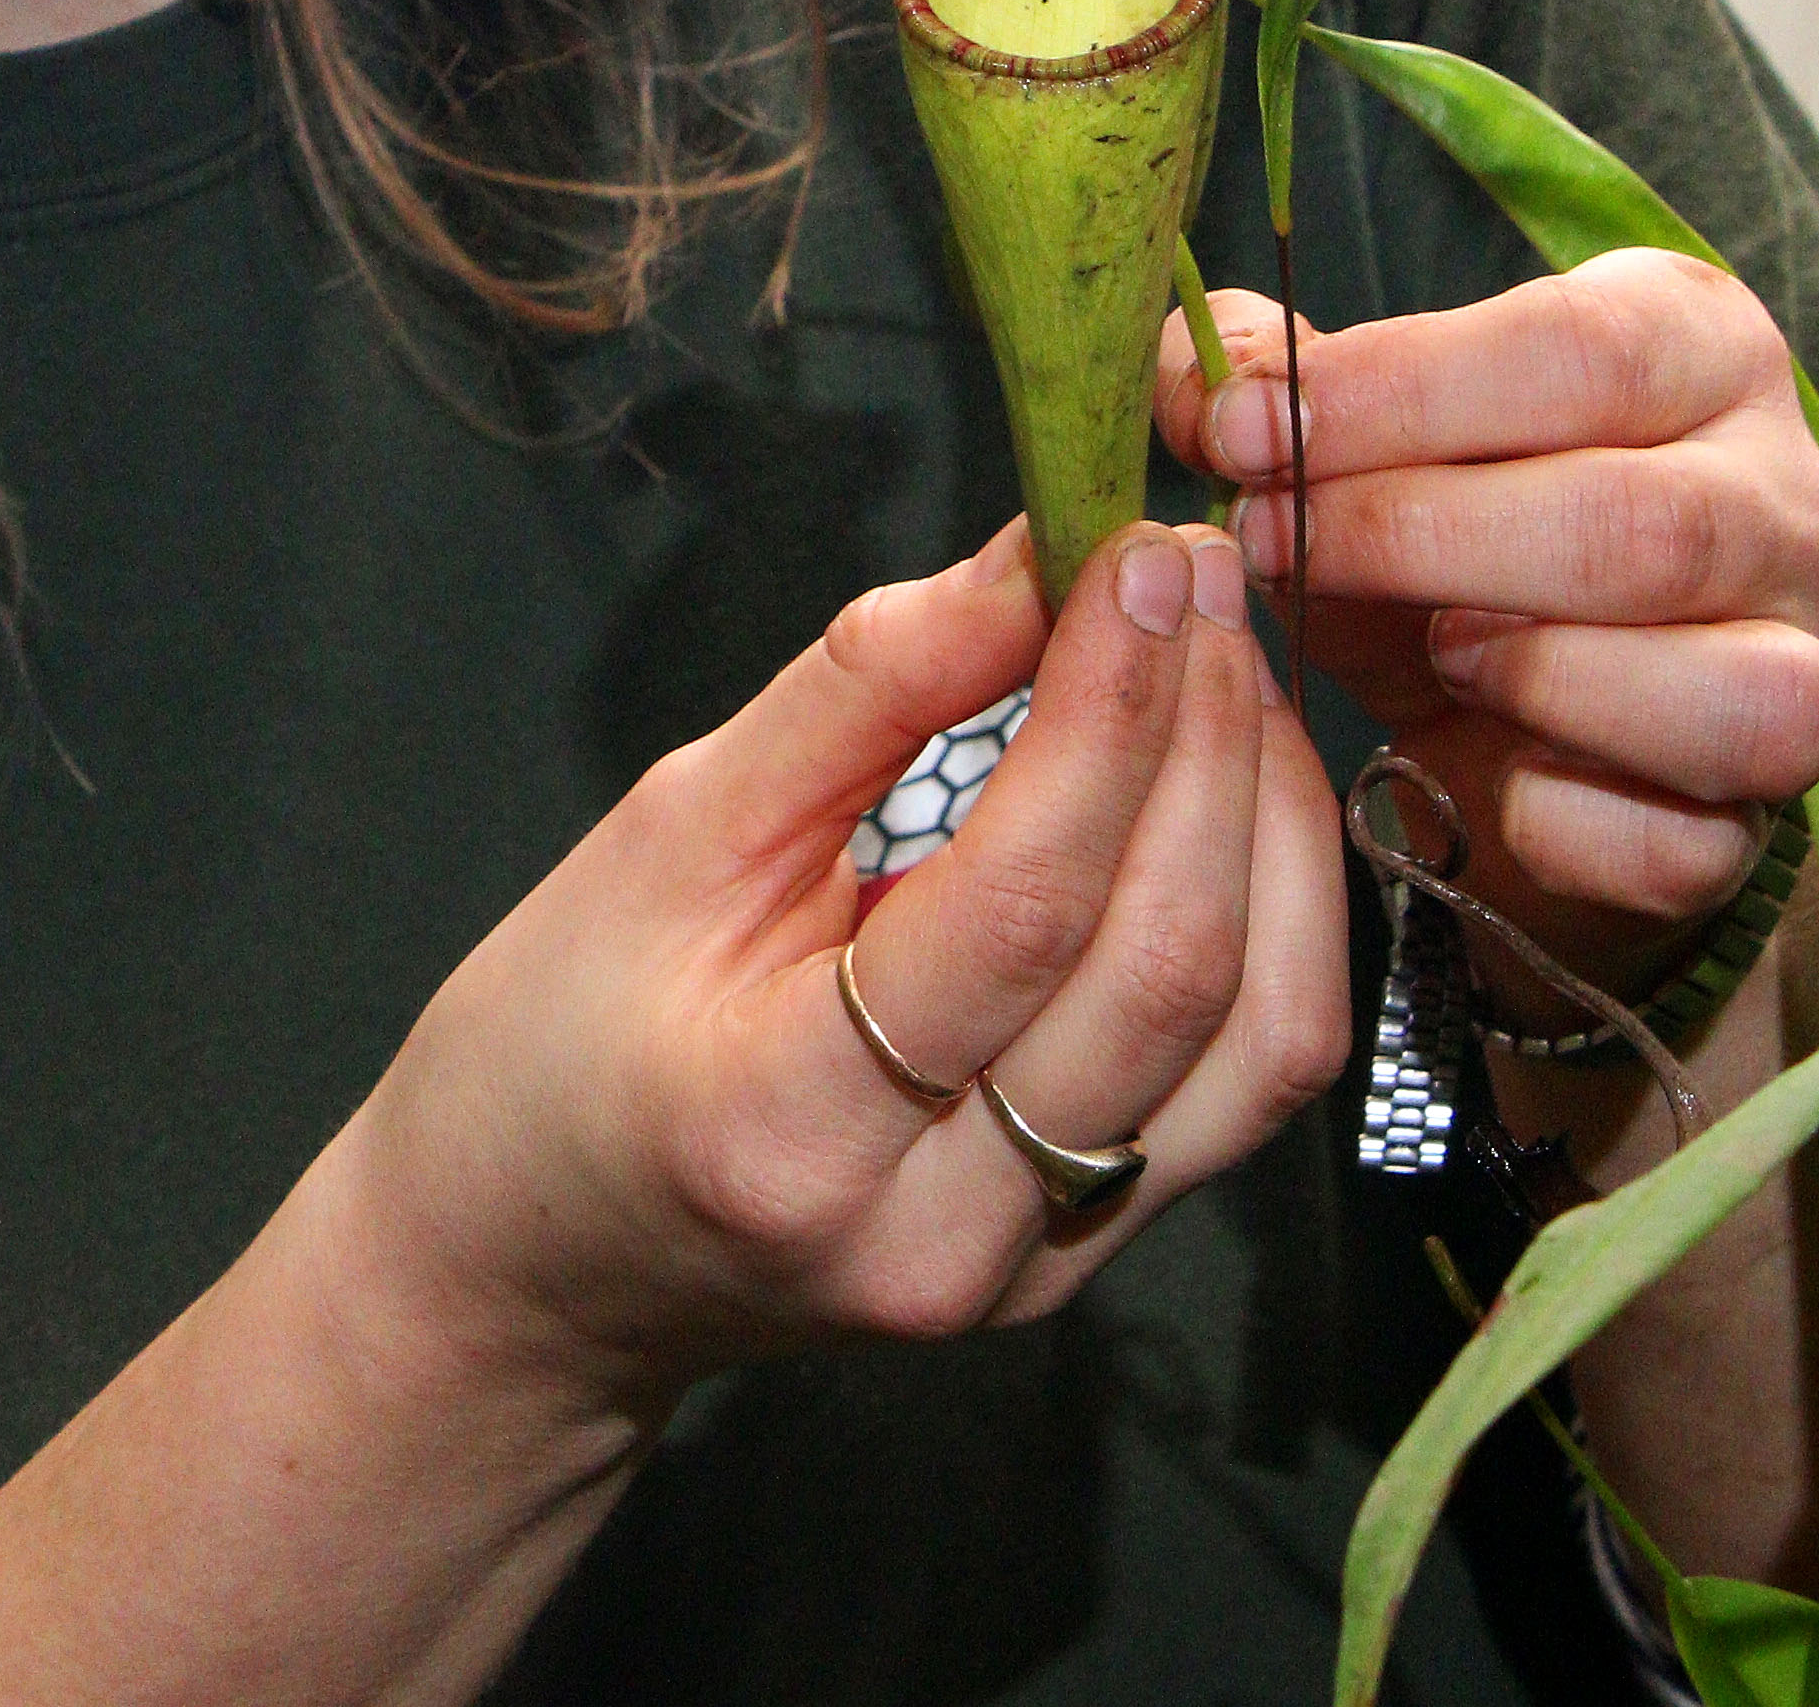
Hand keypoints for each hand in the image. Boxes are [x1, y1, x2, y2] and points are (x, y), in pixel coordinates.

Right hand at [331, 514, 1350, 1424]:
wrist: (540, 1266)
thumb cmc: (562, 1038)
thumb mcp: (668, 834)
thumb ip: (862, 697)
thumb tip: (1034, 560)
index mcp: (793, 1127)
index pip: (1022, 904)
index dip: (1107, 710)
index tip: (1137, 552)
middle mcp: (941, 1230)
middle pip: (1167, 966)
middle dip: (1210, 737)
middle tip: (1194, 573)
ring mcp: (1035, 1264)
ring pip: (1260, 1036)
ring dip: (1275, 822)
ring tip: (1227, 666)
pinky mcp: (1093, 1252)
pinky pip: (1250, 1076)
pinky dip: (1279, 915)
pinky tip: (1234, 793)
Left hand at [1158, 257, 1818, 1000]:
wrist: (1513, 731)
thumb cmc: (1436, 541)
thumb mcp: (1352, 436)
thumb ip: (1262, 382)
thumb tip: (1194, 380)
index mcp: (1699, 349)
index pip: (1581, 350)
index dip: (1395, 392)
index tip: (1243, 431)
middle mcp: (1784, 503)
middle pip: (1641, 522)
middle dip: (1422, 537)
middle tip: (1280, 548)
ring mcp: (1800, 671)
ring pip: (1731, 691)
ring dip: (1542, 675)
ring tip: (1436, 650)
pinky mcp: (1755, 827)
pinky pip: (1687, 845)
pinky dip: (1565, 825)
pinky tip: (1489, 779)